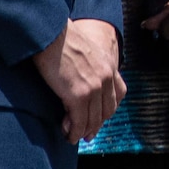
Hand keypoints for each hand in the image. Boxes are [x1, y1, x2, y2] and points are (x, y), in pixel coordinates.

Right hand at [32, 18, 125, 143]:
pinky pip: (79, 122)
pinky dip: (74, 132)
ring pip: (93, 119)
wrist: (50, 33)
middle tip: (86, 134)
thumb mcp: (85, 51)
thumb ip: (89, 66)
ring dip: (83, 131)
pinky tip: (67, 134)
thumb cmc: (60, 39)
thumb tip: (77, 82)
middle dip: (96, 124)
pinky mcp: (78, 95)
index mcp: (109, 65)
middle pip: (107, 110)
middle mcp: (106, 77)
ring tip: (73, 136)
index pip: (118, 95)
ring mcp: (94, 87)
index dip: (108, 110)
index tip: (98, 118)